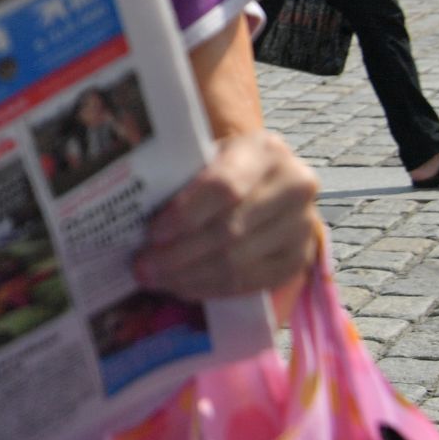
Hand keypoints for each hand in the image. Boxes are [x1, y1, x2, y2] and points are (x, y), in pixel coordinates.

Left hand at [133, 130, 319, 300]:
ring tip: (156, 280)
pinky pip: (252, 283)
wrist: (268, 184)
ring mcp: (302, 226)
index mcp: (266, 150)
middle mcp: (295, 186)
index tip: (152, 234)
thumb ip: (183, 180)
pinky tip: (184, 288)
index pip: (224, 187)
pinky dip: (213, 289)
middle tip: (143, 268)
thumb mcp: (207, 159)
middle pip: (229, 230)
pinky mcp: (300, 259)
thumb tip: (136, 216)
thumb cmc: (225, 168)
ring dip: (190, 277)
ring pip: (239, 262)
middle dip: (179, 254)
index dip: (186, 214)